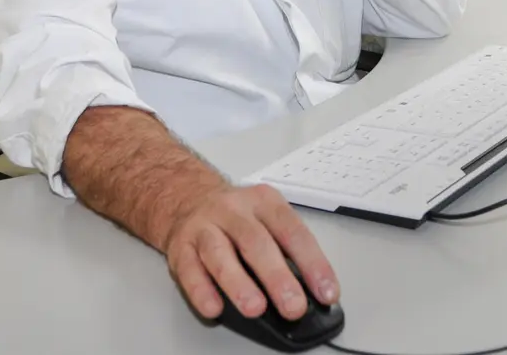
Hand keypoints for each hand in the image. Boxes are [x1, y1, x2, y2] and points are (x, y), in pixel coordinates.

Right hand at [161, 182, 338, 322]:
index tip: (327, 292)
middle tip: (293, 306)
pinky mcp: (180, 246)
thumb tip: (312, 292)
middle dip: (277, 277)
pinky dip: (201, 290)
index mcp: (264, 202)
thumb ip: (286, 250)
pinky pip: (189, 269)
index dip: (312, 263)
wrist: (187, 197)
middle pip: (256, 242)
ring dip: (238, 283)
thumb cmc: (236, 217)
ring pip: (219, 254)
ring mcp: (204, 226)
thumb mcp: (266, 218)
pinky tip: (214, 307)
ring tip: (255, 308)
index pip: (293, 231)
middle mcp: (233, 210)